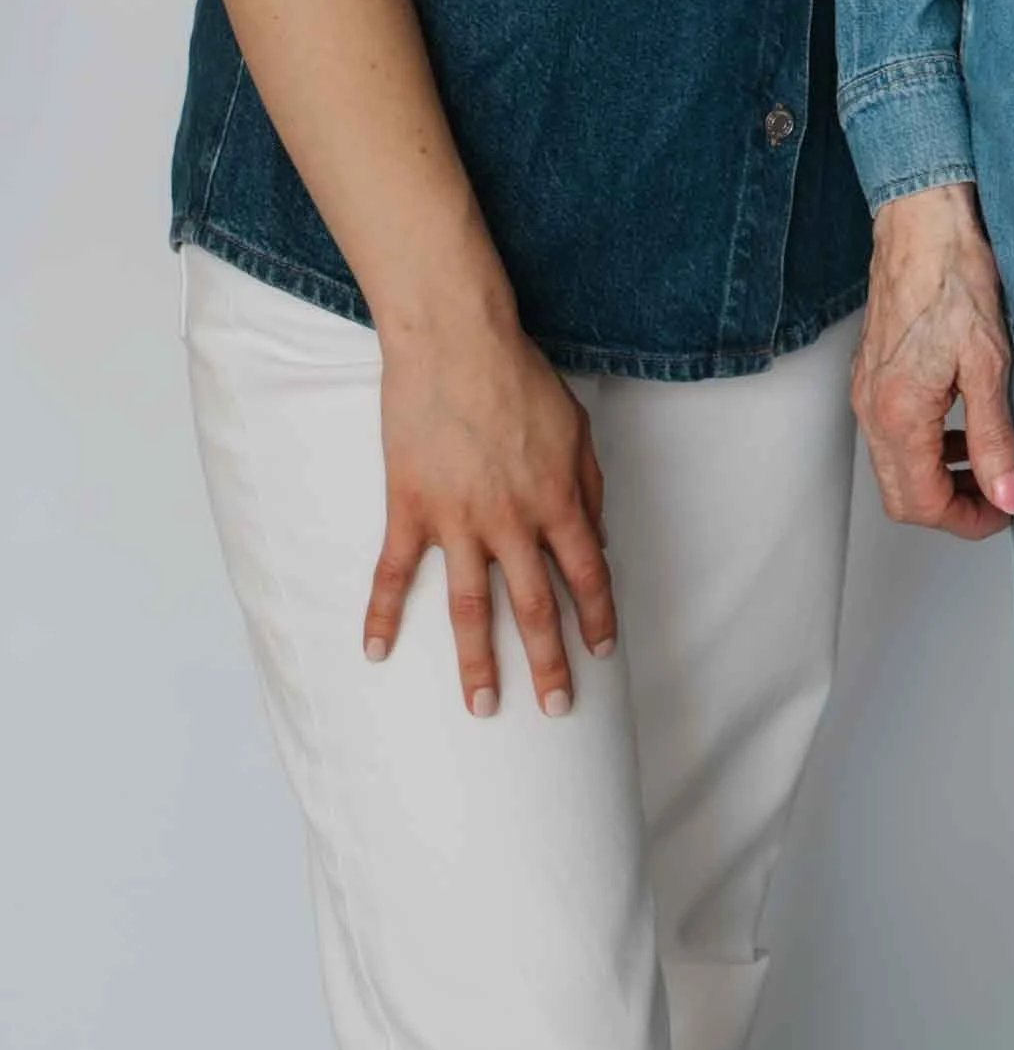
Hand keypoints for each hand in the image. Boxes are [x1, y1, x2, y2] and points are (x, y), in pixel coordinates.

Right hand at [365, 305, 615, 715]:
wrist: (456, 340)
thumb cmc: (520, 377)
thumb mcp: (576, 426)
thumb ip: (589, 486)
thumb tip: (598, 539)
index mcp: (557, 498)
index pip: (587, 573)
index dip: (597, 616)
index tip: (602, 652)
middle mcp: (512, 519)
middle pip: (536, 605)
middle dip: (548, 662)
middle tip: (554, 709)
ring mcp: (458, 518)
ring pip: (472, 606)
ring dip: (478, 661)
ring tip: (482, 706)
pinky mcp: (410, 507)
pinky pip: (395, 572)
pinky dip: (382, 615)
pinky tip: (376, 653)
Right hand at [853, 183, 1013, 540]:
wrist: (922, 220)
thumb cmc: (953, 275)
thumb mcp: (988, 362)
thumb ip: (995, 438)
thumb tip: (1007, 495)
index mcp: (899, 414)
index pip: (923, 505)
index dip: (968, 521)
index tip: (1006, 511)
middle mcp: (872, 409)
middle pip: (902, 497)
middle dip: (951, 508)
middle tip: (998, 495)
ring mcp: (867, 391)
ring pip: (895, 467)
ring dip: (939, 477)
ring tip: (987, 459)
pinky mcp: (872, 373)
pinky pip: (891, 433)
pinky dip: (927, 445)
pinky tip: (963, 422)